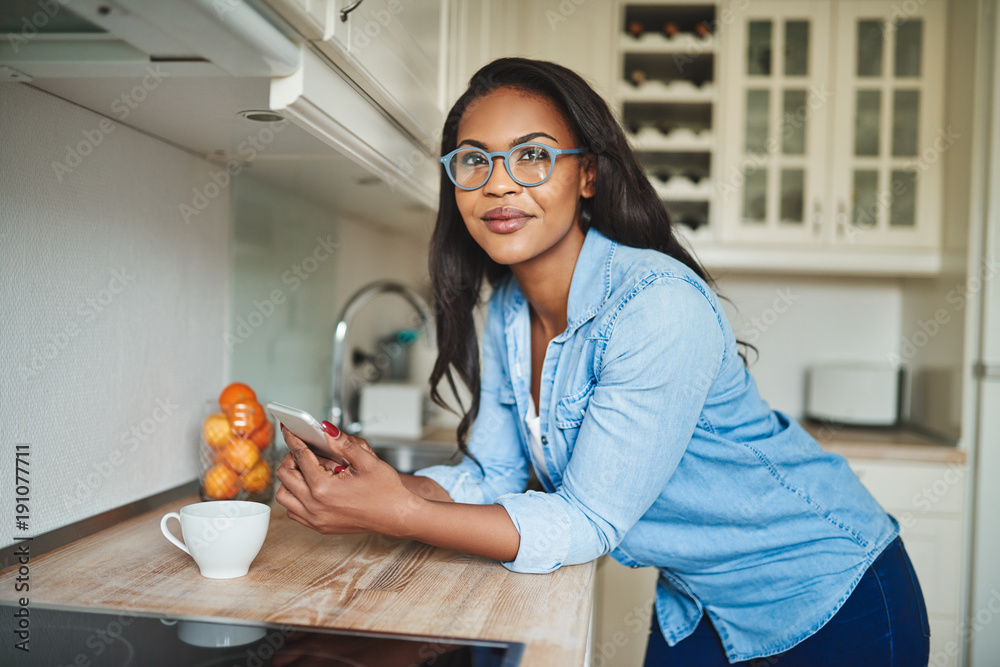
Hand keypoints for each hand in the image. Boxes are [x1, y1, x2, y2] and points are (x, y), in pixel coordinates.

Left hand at [274, 423, 419, 536]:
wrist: (397, 516)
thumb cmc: (386, 491)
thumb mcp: (367, 461)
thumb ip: (344, 444)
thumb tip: (326, 430)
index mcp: (324, 488)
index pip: (300, 457)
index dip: (294, 439)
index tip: (290, 431)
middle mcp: (315, 506)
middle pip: (285, 476)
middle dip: (291, 458)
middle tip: (303, 450)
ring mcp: (316, 519)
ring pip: (284, 497)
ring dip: (290, 480)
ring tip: (306, 470)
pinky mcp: (320, 526)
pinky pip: (294, 512)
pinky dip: (295, 498)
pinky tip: (310, 488)